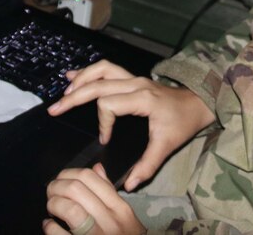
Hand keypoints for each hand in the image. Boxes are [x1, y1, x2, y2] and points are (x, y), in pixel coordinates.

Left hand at [43, 163, 145, 234]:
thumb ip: (109, 194)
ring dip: (54, 204)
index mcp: (121, 210)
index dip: (69, 173)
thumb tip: (96, 169)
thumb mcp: (125, 218)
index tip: (61, 178)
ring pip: (70, 209)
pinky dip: (50, 227)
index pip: (91, 178)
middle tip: (51, 191)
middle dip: (57, 186)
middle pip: (76, 189)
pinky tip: (48, 226)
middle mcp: (111, 223)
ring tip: (51, 207)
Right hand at [47, 60, 213, 189]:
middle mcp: (135, 83)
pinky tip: (73, 76)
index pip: (109, 104)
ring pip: (102, 70)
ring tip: (64, 91)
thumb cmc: (182, 123)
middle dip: (74, 97)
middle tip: (55, 109)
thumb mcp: (167, 146)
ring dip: (81, 79)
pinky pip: (107, 69)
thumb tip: (129, 184)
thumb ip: (147, 165)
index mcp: (142, 98)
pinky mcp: (132, 78)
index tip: (106, 139)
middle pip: (98, 84)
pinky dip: (89, 72)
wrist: (197, 104)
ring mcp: (133, 77)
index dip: (102, 123)